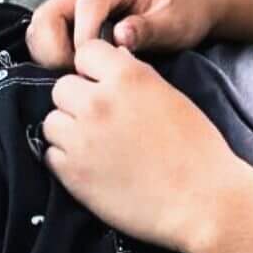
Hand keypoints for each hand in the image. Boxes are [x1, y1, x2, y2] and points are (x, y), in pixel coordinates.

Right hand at [26, 0, 227, 68]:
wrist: (195, 6)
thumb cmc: (187, 10)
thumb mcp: (175, 21)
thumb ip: (147, 28)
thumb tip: (119, 37)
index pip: (87, 2)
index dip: (84, 35)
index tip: (89, 62)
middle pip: (49, 11)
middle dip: (53, 46)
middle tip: (75, 73)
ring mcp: (83, 2)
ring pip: (45, 24)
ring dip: (51, 52)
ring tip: (77, 73)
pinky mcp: (80, 20)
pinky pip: (54, 35)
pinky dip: (56, 55)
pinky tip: (79, 71)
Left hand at [42, 39, 252, 252]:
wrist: (201, 200)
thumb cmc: (197, 149)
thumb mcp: (170, 96)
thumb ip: (135, 78)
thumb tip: (112, 65)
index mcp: (128, 77)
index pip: (86, 52)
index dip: (94, 70)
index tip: (103, 85)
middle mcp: (98, 102)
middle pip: (62, 87)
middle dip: (77, 100)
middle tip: (101, 120)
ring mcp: (81, 138)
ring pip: (52, 121)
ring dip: (68, 130)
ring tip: (95, 146)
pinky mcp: (72, 172)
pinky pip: (50, 154)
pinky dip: (65, 159)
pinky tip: (92, 167)